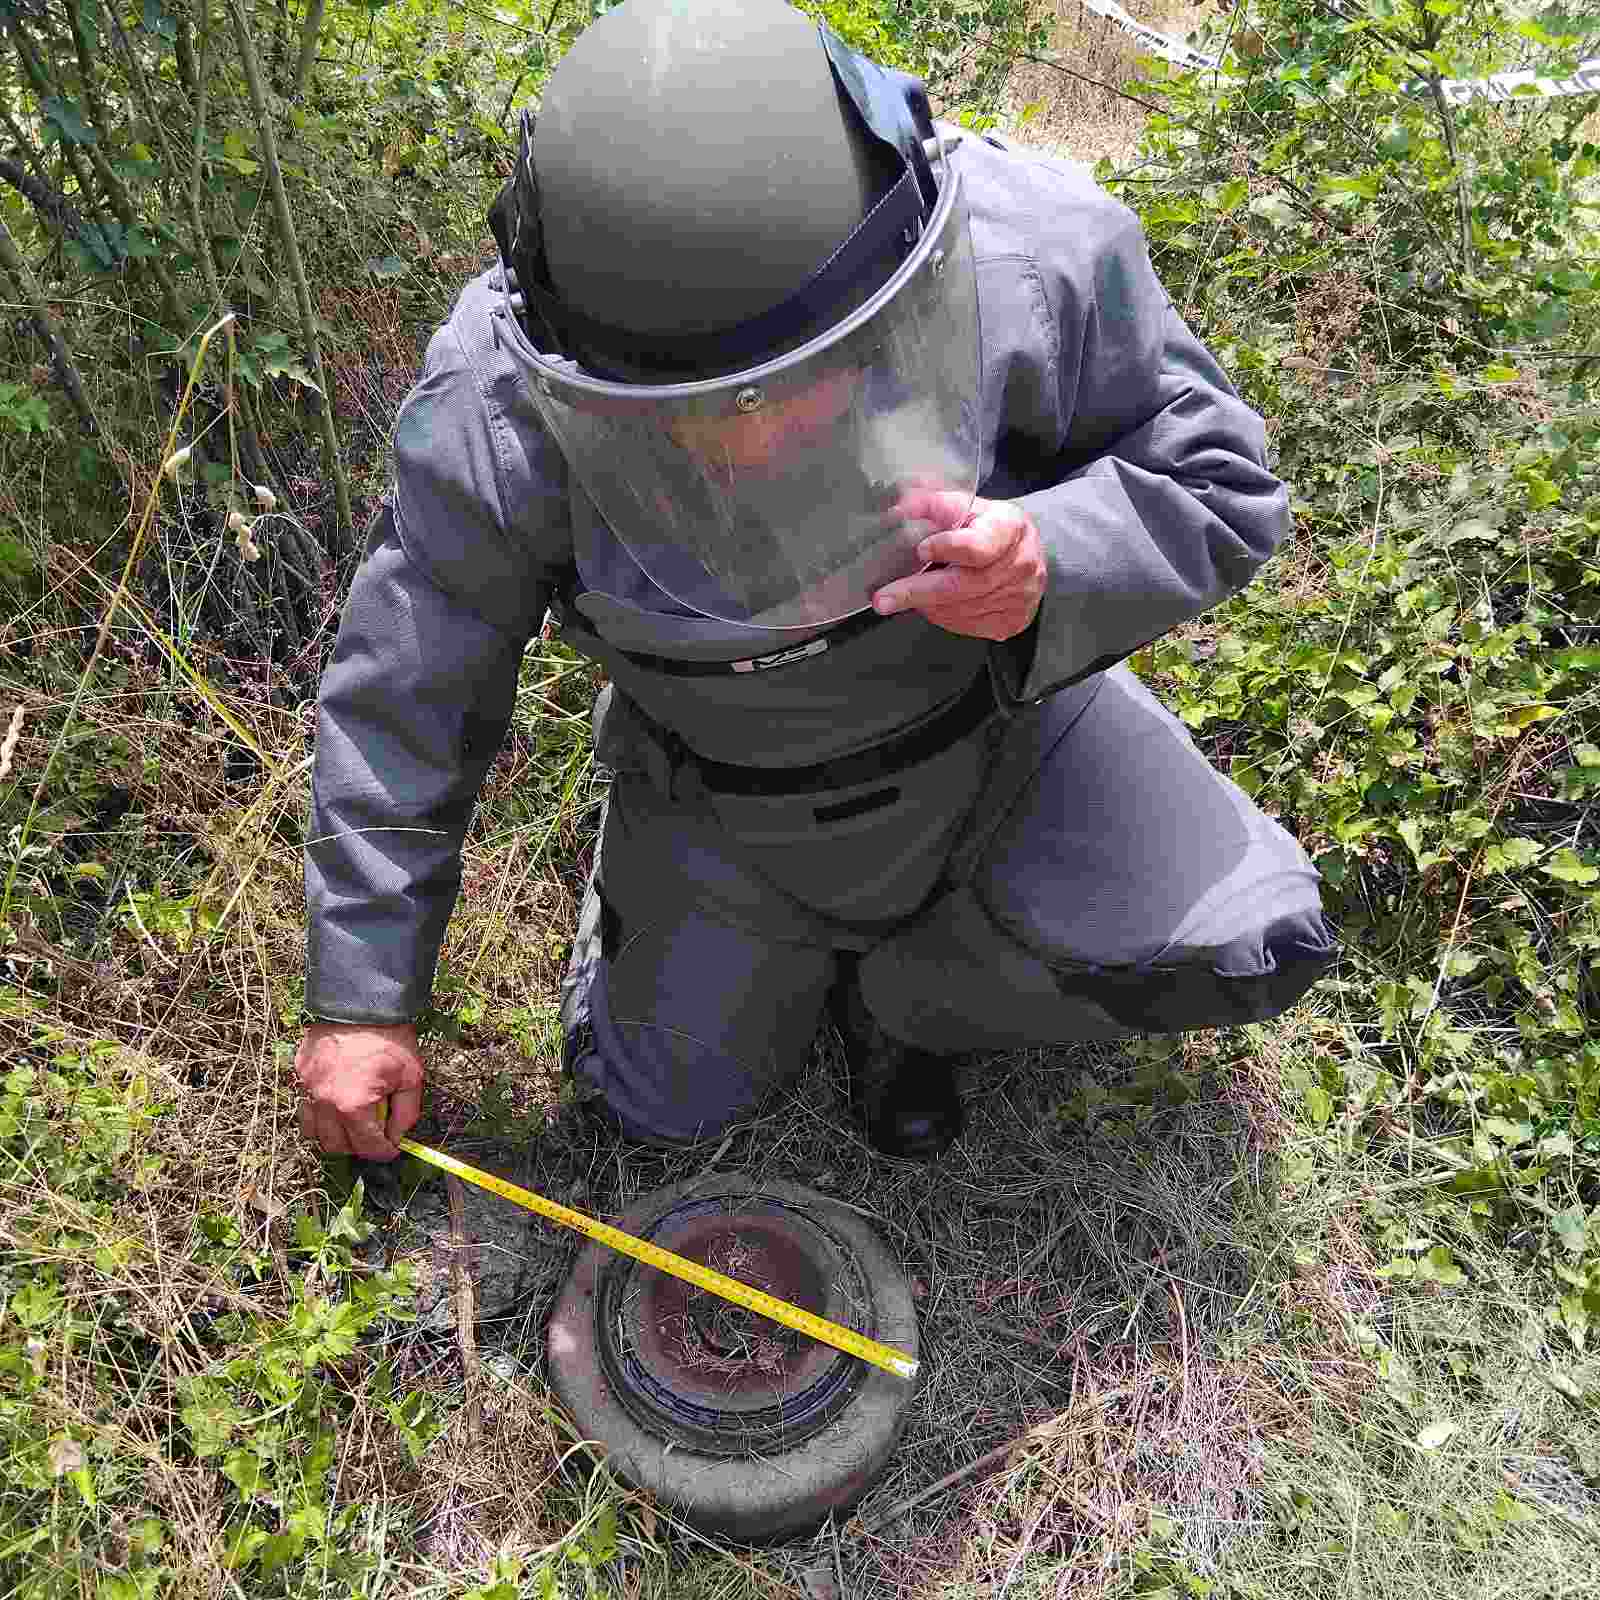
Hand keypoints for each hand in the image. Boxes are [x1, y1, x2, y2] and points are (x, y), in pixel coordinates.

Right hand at [294, 1022, 423, 1160]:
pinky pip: (305, 1105)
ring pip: (313, 1131)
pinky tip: (338, 1101)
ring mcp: (307, 1088)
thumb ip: (406, 1113)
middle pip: (336, 1146)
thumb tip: (397, 1136)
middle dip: (358, 1146)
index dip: (384, 1151)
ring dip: (334, 1134)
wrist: (362, 1001)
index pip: (367, 1147)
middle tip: (375, 1135)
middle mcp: (324, 1102)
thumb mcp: (411, 1077)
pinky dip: (320, 1112)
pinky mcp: (300, 1074)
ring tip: (354, 1121)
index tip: (392, 1148)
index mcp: (353, 1106)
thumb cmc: (390, 1037)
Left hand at [872, 492, 1045, 641]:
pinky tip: (934, 603)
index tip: (920, 550)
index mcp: (1009, 528)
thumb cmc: (994, 529)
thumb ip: (935, 505)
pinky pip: (965, 624)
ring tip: (907, 593)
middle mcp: (1018, 565)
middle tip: (884, 598)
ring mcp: (1017, 597)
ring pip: (959, 608)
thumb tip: (900, 507)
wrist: (1030, 557)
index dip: (947, 548)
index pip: (977, 545)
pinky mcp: (1010, 621)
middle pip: (961, 584)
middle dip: (916, 592)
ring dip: (926, 603)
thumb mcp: (971, 506)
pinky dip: (942, 615)